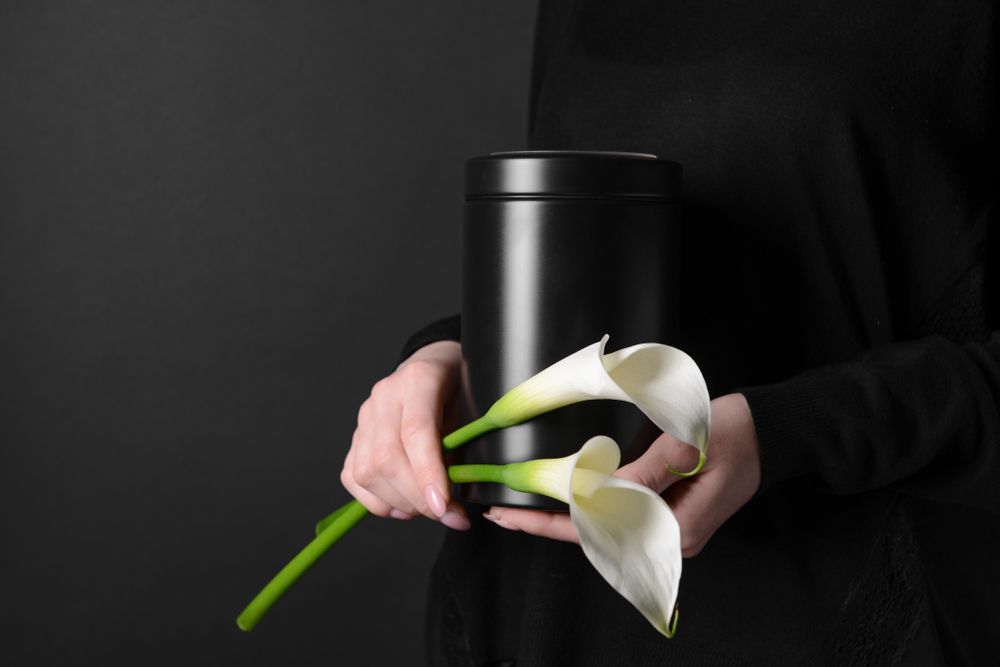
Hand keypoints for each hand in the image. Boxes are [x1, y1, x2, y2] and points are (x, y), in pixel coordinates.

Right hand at [341, 340, 470, 529]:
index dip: (427, 474)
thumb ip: (461, 446)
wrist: (432, 365)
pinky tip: (402, 506)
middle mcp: (385, 397)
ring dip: (398, 503)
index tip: (443, 506)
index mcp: (418, 380)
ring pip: (366, 472)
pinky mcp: (355, 435)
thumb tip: (454, 498)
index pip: (416, 432)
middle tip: (447, 514)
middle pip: (387, 458)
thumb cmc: (458, 388)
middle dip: (416, 498)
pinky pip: (352, 477)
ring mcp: (365, 416)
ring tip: (427, 509)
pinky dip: (376, 501)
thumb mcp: (472, 407)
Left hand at [483, 393, 760, 555]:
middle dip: (545, 525)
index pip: (600, 531)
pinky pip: (618, 518)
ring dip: (561, 519)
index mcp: (677, 528)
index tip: (513, 515)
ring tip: (518, 509)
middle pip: (595, 538)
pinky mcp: (669, 513)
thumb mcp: (687, 445)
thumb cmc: (735, 432)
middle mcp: (671, 538)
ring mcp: (671, 528)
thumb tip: (595, 492)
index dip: (550, 523)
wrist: (772, 430)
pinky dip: (585, 510)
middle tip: (499, 513)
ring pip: (603, 531)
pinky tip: (561, 501)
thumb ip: (643, 473)